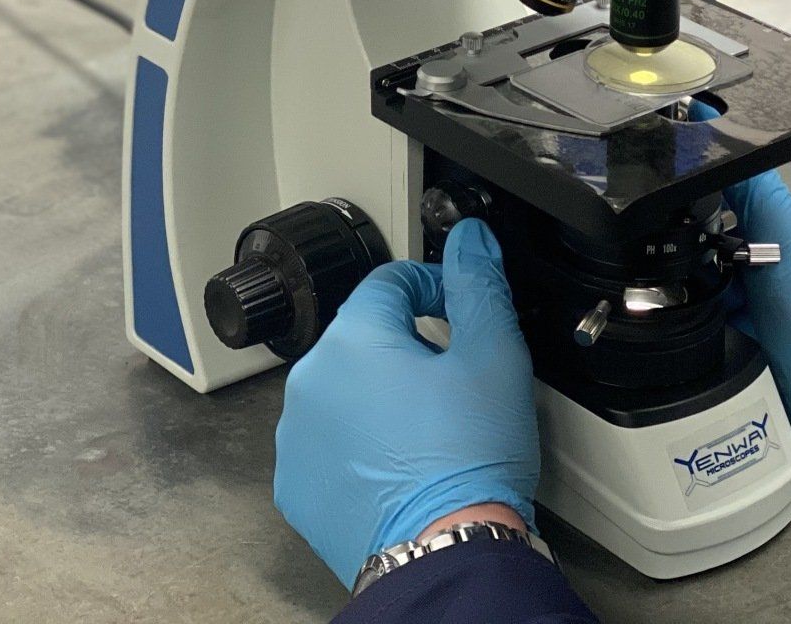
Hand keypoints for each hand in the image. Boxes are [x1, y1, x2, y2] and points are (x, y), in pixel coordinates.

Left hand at [273, 219, 539, 581]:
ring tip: (428, 429)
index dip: (434, 288)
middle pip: (364, 337)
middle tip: (452, 381)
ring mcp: (296, 437)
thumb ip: (480, 284)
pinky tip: (399, 463)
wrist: (446, 554)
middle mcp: (309, 382)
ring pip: (343, 391)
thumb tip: (470, 237)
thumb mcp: (494, 356)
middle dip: (407, 346)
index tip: (458, 311)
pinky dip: (358, 445)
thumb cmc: (468, 463)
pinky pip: (328, 443)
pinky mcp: (297, 484)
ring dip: (379, 396)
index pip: (391, 281)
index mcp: (352, 339)